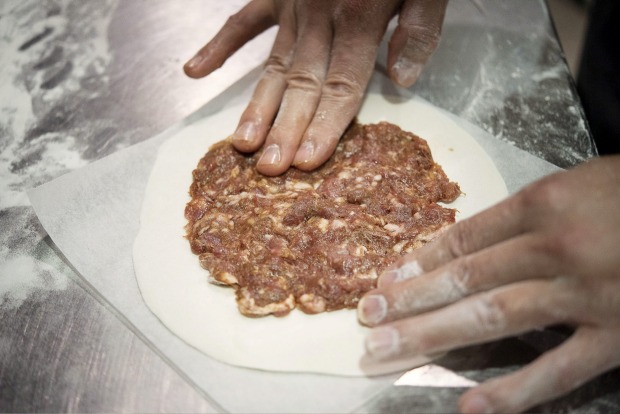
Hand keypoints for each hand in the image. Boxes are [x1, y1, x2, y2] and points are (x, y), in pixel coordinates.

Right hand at [184, 0, 447, 175]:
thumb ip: (419, 28)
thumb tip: (404, 80)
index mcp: (361, 17)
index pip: (342, 85)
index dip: (324, 125)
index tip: (307, 161)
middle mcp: (321, 17)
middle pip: (302, 83)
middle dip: (285, 128)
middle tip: (269, 167)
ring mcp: (293, 4)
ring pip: (273, 63)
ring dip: (257, 104)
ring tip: (240, 142)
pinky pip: (244, 20)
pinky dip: (220, 45)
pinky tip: (195, 71)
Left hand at [357, 156, 619, 412]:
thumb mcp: (575, 186)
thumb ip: (521, 216)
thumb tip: (463, 248)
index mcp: (543, 204)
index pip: (463, 237)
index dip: (418, 261)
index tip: (383, 282)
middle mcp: (556, 248)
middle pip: (466, 278)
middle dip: (410, 302)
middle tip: (366, 321)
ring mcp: (586, 295)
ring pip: (494, 319)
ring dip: (434, 337)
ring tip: (386, 352)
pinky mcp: (618, 336)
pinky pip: (560, 370)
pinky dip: (514, 393)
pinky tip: (470, 409)